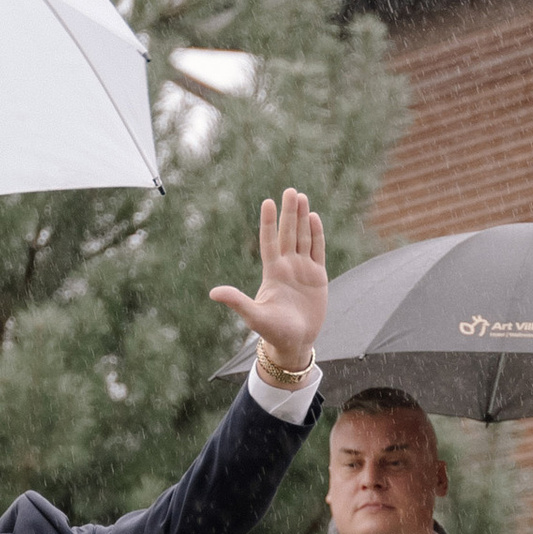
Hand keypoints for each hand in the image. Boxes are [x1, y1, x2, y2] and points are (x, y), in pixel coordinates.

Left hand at [209, 189, 327, 380]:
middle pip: (288, 234)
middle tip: (290, 190)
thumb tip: (213, 293)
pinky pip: (318, 251)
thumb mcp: (253, 316)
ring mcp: (303, 270)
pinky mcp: (318, 277)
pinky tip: (314, 218)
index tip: (267, 202)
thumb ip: (237, 301)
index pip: (270, 241)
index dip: (269, 222)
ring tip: (302, 197)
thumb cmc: (273, 331)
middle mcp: (288, 267)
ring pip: (303, 238)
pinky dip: (317, 235)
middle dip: (289, 213)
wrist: (295, 342)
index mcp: (272, 273)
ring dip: (302, 218)